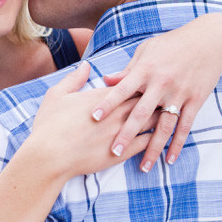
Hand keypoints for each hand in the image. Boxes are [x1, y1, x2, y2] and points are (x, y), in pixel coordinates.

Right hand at [27, 63, 156, 178]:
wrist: (50, 156)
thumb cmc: (50, 125)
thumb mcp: (57, 95)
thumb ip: (74, 78)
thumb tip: (85, 65)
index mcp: (104, 97)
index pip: (131, 84)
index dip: (141, 81)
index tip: (149, 78)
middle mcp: (117, 112)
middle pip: (146, 99)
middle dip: (157, 95)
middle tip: (167, 91)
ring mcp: (122, 132)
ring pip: (151, 121)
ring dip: (161, 116)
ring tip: (171, 112)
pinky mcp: (123, 152)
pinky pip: (147, 143)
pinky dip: (156, 140)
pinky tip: (160, 138)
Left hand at [88, 22, 221, 171]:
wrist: (210, 39)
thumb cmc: (171, 44)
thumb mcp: (146, 51)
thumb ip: (128, 70)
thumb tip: (106, 81)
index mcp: (146, 69)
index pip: (122, 89)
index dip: (108, 103)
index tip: (94, 117)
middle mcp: (162, 83)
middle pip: (141, 113)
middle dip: (126, 133)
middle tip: (113, 151)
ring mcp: (180, 93)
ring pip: (164, 126)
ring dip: (154, 147)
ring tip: (145, 167)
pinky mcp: (196, 100)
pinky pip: (185, 126)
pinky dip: (178, 144)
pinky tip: (170, 159)